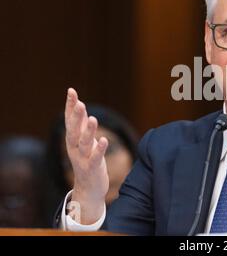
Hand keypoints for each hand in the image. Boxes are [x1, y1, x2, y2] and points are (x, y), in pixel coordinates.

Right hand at [65, 88, 108, 223]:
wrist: (88, 188)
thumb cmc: (87, 160)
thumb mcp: (83, 141)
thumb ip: (81, 124)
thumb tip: (78, 104)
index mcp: (72, 139)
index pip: (70, 120)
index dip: (70, 106)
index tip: (71, 91)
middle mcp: (74, 148)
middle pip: (73, 130)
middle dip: (76, 117)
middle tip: (79, 103)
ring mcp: (82, 158)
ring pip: (84, 143)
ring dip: (88, 131)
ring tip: (93, 119)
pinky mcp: (92, 168)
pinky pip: (95, 158)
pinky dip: (98, 149)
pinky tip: (104, 140)